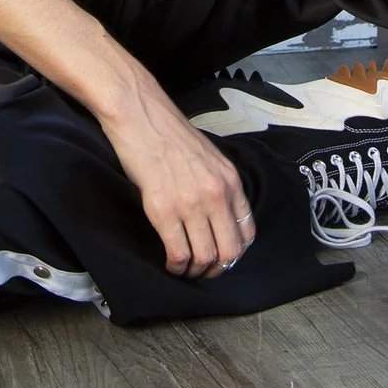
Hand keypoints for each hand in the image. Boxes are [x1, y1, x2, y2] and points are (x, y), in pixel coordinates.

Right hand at [95, 73, 257, 277]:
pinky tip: (171, 264)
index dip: (235, 252)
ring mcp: (190, 203)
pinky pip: (178, 253)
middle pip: (229, 251)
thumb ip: (219, 184)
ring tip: (186, 270)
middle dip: (217, 269)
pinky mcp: (163, 210)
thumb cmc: (169, 133)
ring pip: (204, 257)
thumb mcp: (209, 157)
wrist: (140, 115)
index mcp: (230, 180)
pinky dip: (176, 266)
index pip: (247, 232)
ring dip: (195, 271)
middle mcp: (216, 194)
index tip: (222, 257)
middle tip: (205, 272)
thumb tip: (219, 214)